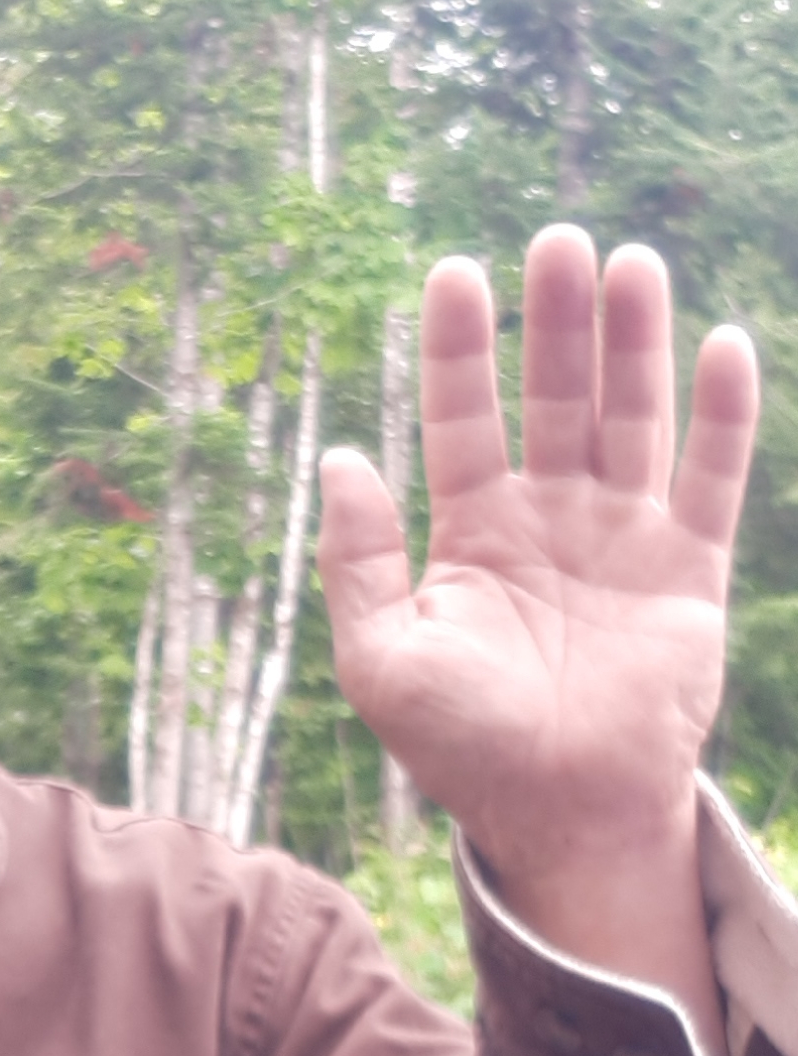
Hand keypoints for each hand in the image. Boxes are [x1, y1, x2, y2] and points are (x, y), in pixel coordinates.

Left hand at [317, 226, 757, 1050]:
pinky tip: (714, 343)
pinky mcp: (691, 568)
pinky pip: (712, 476)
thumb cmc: (460, 748)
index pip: (462, 419)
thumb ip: (358, 561)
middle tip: (556, 242)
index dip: (458, 350)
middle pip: (553, 398)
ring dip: (630, 342)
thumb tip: (337, 458)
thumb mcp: (380, 659)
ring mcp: (624, 538)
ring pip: (630, 416)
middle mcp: (550, 521)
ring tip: (626, 263)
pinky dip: (719, 414)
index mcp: (473, 535)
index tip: (453, 273)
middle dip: (554, 322)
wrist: (558, 814)